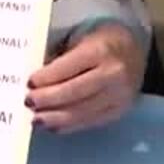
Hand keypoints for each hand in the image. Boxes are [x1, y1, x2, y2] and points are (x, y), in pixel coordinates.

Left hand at [27, 22, 144, 132]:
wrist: (135, 51)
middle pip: (74, 92)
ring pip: (82, 112)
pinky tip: (53, 125)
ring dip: (55, 118)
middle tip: (27, 102)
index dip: (47, 77)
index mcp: (101, 50)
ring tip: (35, 119)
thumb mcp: (82, 38)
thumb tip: (35, 81)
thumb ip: (61, 57)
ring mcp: (119, 96)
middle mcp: (113, 74)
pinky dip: (69, 125)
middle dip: (48, 99)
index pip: (69, 67)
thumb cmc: (101, 41)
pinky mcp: (119, 111)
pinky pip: (90, 122)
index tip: (29, 83)